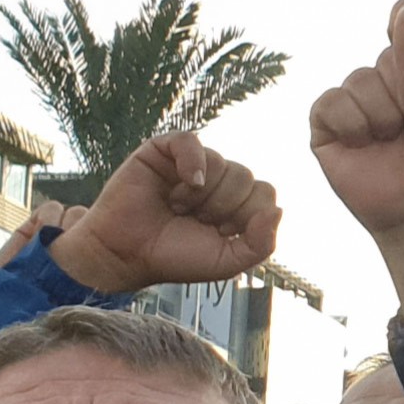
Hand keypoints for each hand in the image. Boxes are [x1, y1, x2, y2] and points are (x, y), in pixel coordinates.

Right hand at [48, 131, 278, 294]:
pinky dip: (194, 161)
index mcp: (235, 203)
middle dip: (222, 208)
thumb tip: (279, 210)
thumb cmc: (174, 257)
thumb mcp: (227, 262)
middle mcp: (217, 180)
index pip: (265, 194)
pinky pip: (191, 141)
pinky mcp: (163, 150)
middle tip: (193, 221)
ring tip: (177, 208)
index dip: (245, 217)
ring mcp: (191, 163)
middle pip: (246, 178)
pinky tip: (188, 183)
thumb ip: (262, 243)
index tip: (218, 233)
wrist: (124, 255)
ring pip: (223, 163)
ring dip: (202, 196)